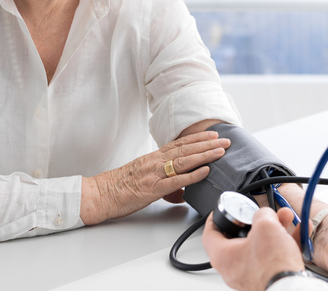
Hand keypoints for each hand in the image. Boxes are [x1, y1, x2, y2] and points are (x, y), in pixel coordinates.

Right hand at [81, 130, 229, 223]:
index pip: (180, 144)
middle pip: (186, 148)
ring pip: (184, 160)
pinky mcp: (153, 188)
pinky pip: (177, 180)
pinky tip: (205, 170)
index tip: (213, 134)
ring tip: (220, 151)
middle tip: (226, 140)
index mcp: (153, 157)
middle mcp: (156, 161)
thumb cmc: (120, 187)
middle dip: (208, 143)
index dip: (198, 138)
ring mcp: (155, 173)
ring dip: (205, 154)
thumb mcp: (144, 179)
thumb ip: (164, 183)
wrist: (102, 193)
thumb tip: (181, 193)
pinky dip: (193, 175)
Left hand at [203, 207, 303, 290]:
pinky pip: (273, 256)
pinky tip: (296, 232)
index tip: (220, 211)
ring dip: (273, 229)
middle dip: (256, 221)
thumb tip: (265, 214)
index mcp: (224, 257)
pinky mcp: (268, 278)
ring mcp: (251, 275)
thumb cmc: (273, 266)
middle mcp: (234, 269)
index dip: (214, 219)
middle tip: (262, 214)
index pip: (210, 234)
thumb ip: (262, 213)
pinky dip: (283, 243)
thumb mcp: (265, 225)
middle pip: (240, 237)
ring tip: (285, 218)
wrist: (292, 289)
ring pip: (260, 245)